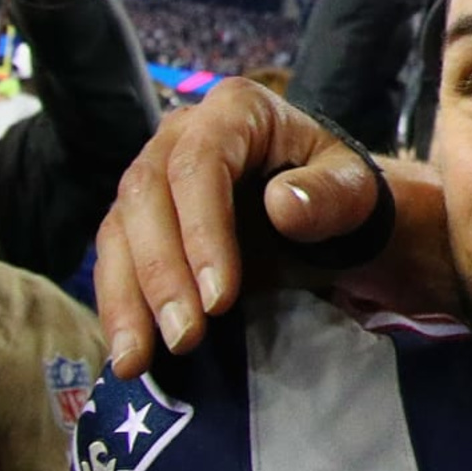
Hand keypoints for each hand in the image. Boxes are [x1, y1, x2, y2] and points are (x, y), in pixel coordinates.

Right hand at [94, 78, 453, 378]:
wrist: (329, 217)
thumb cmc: (342, 195)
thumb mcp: (355, 192)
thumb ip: (329, 195)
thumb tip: (280, 205)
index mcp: (237, 110)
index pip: (201, 163)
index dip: (202, 229)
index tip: (218, 297)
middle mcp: (183, 134)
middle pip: (147, 195)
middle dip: (161, 273)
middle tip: (185, 337)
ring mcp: (155, 176)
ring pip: (119, 231)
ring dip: (127, 300)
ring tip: (139, 360)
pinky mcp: (140, 223)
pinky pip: (116, 261)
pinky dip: (120, 309)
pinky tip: (129, 354)